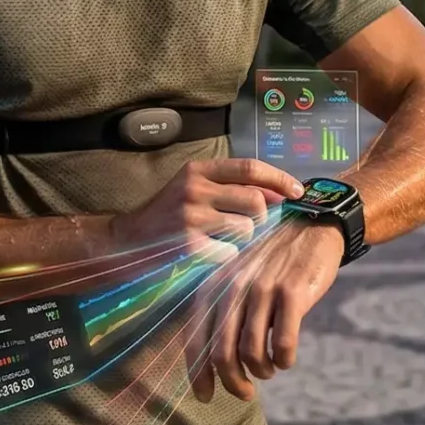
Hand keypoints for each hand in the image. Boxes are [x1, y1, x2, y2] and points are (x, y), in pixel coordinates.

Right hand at [108, 158, 303, 260]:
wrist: (126, 242)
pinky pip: (230, 253)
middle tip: (244, 225)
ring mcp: (191, 218)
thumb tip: (276, 194)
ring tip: (217, 239)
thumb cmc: (167, 216)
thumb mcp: (192, 189)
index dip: (279, 179)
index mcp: (198, 170)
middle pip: (255, 201)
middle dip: (259, 218)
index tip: (297, 191)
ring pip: (246, 229)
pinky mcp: (188, 246)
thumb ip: (229, 187)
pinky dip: (224, 257)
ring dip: (240, 239)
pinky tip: (205, 253)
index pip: (250, 168)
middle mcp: (194, 189)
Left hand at [191, 220, 342, 400]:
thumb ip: (223, 309)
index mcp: (215, 285)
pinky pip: (284, 342)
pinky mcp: (293, 292)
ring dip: (261, 370)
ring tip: (269, 369)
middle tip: (244, 393)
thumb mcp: (237, 276)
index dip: (198, 373)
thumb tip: (215, 359)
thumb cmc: (272, 259)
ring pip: (252, 352)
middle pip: (222, 354)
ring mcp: (263, 289)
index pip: (196, 339)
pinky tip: (287, 359)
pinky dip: (284, 359)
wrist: (311, 223)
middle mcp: (234, 288)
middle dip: (232, 382)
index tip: (205, 395)